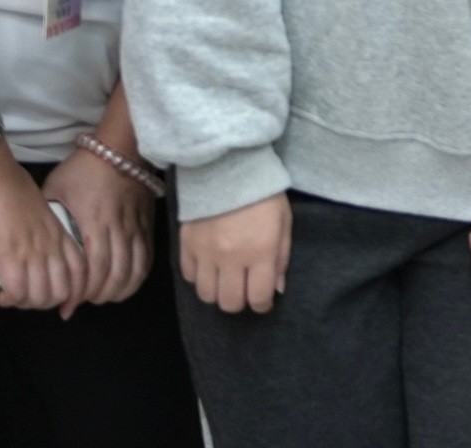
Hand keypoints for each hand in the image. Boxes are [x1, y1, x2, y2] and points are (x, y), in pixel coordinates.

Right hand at [0, 158, 78, 314]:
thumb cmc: (9, 187)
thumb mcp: (39, 210)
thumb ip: (43, 227)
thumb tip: (34, 243)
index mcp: (60, 233)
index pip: (80, 272)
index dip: (73, 294)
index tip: (61, 304)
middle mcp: (51, 246)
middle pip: (61, 291)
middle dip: (45, 303)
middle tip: (25, 297)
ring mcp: (32, 253)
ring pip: (40, 296)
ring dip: (24, 303)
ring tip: (10, 296)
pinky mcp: (9, 258)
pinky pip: (16, 293)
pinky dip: (7, 299)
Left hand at [42, 151, 156, 312]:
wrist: (120, 148)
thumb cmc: (83, 169)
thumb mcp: (55, 189)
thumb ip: (48, 218)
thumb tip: (35, 244)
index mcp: (93, 222)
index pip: (92, 269)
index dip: (80, 292)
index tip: (66, 304)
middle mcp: (118, 229)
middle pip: (112, 276)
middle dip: (95, 296)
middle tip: (79, 302)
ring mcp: (135, 228)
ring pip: (132, 272)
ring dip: (115, 291)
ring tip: (99, 297)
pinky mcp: (146, 226)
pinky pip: (145, 261)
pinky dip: (135, 279)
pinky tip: (122, 285)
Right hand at [183, 195, 291, 316]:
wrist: (228, 165)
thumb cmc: (263, 194)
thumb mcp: (284, 222)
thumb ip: (281, 258)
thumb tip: (276, 289)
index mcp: (259, 252)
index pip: (258, 298)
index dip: (263, 304)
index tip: (263, 300)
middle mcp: (231, 258)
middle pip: (229, 303)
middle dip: (239, 301)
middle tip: (243, 289)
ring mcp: (205, 252)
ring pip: (206, 295)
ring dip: (217, 291)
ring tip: (224, 279)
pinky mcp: (186, 244)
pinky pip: (188, 276)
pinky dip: (198, 276)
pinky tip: (208, 265)